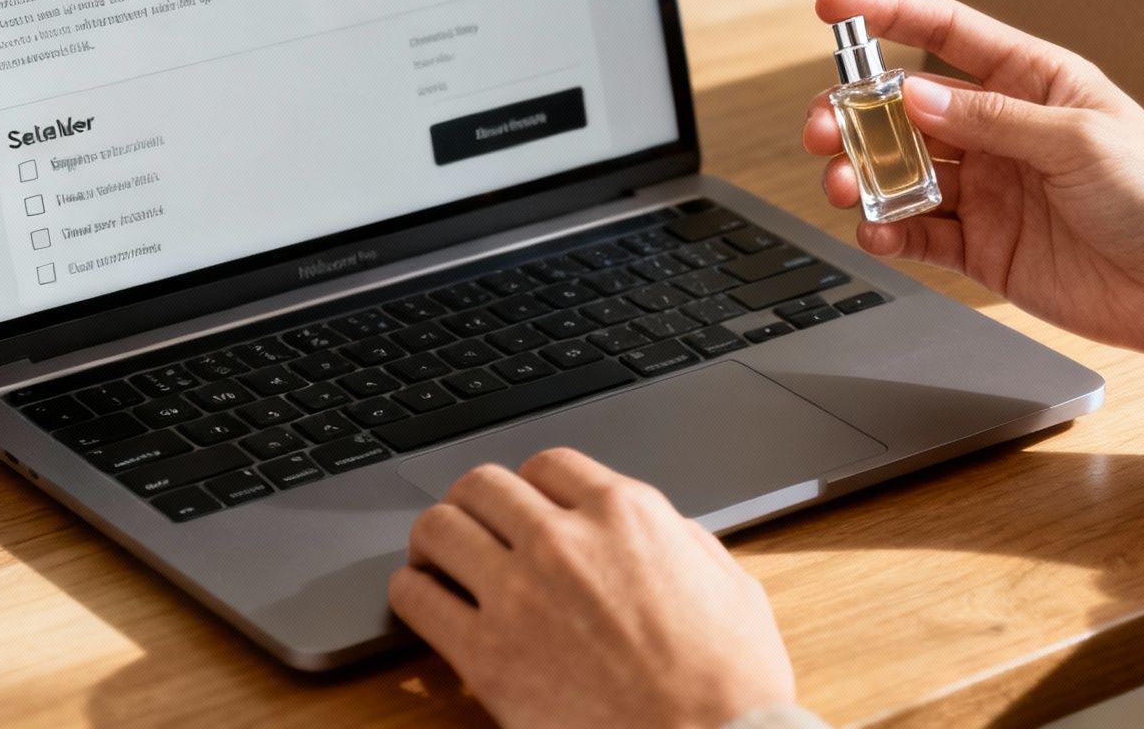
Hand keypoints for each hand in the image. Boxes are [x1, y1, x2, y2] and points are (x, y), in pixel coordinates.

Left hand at [390, 448, 794, 728]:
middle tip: (475, 525)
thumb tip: (664, 533)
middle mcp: (564, 539)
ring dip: (435, 538)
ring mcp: (518, 592)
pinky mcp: (485, 654)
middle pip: (483, 484)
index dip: (534, 485)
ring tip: (438, 558)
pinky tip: (425, 601)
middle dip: (476, 502)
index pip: (549, 464)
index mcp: (626, 514)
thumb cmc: (731, 679)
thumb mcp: (729, 582)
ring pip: (438, 526)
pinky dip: (412, 591)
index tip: (529, 505)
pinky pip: (415, 597)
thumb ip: (683, 542)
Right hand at [807, 0, 1143, 363]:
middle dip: (856, 113)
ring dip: (866, 173)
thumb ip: (991, 119)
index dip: (886, 14)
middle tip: (823, 129)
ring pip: (906, 171)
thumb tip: (915, 95)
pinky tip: (875, 228)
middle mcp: (1005, 131)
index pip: (947, 32)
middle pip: (908, 108)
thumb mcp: (1077, 139)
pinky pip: (921, 232)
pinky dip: (890, 228)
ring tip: (843, 184)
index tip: (832, 7)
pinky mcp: (986, 247)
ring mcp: (993, 189)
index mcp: (1033, 81)